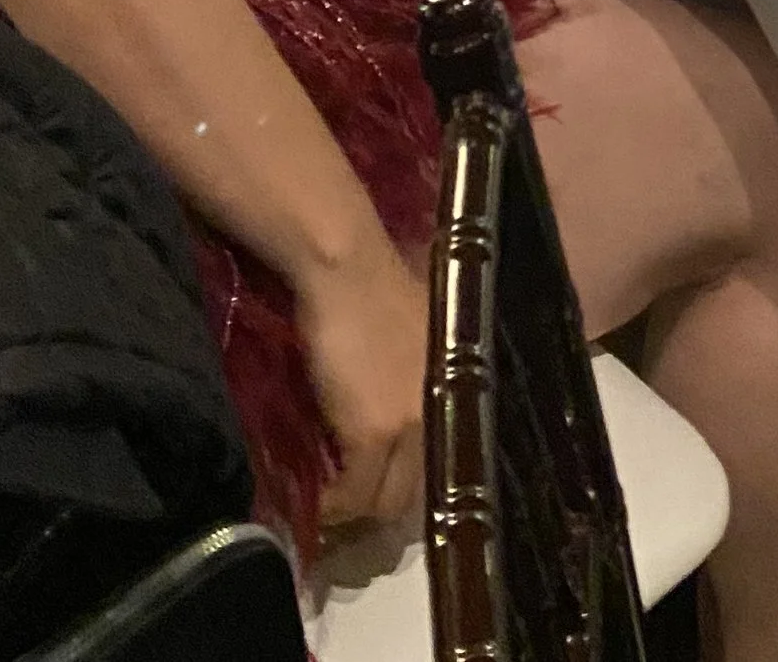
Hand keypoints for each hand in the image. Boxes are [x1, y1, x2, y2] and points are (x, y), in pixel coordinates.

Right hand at [294, 237, 426, 531]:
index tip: (379, 490)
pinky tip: (319, 498)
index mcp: (458, 387)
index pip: (443, 463)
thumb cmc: (372, 288)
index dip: (406, 484)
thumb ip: (412, 382)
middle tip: (351, 504)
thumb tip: (389, 414)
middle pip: (415, 489)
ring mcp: (411, 425)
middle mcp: (442, 410)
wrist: (347, 268)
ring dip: (357, 509)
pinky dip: (334, 504)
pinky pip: (353, 492)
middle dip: (382, 503)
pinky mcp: (373, 433)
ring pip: (385, 498)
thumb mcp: (412, 338)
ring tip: (332, 504)